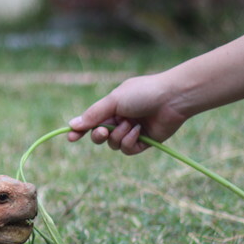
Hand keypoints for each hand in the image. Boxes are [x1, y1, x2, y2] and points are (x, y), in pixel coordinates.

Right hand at [67, 74, 189, 154]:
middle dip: (99, 135)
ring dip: (119, 136)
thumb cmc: (143, 93)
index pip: (91, 121)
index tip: (71, 137)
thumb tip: (71, 124)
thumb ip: (93, 114)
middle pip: (99, 136)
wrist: (172, 98)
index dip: (80, 130)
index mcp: (112, 107)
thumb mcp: (114, 101)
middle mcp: (120, 120)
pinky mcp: (144, 142)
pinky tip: (139, 130)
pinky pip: (128, 149)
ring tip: (130, 124)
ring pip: (113, 144)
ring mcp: (132, 131)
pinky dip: (130, 141)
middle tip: (103, 131)